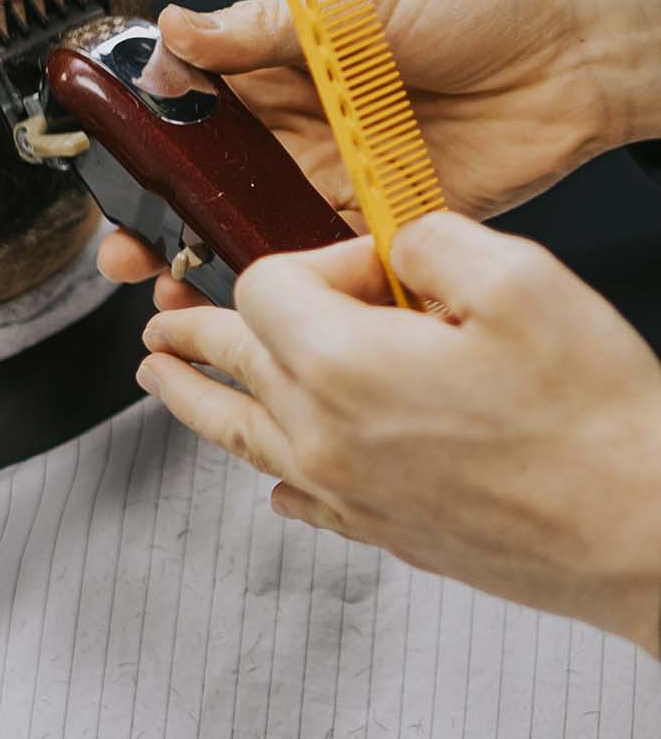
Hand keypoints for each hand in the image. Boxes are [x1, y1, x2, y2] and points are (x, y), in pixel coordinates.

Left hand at [133, 211, 660, 655]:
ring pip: (236, 431)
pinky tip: (268, 471)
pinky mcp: (376, 529)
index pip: (264, 284)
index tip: (360, 263)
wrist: (647, 534)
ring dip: (191, 395)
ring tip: (159, 376)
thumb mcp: (519, 279)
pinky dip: (269, 469)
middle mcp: (323, 432)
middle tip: (162, 316)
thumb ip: (428, 237)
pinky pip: (295, 495)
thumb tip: (387, 240)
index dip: (309, 258)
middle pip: (229, 357)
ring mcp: (344, 489)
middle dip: (196, 323)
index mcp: (342, 362)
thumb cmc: (596, 422)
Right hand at [142, 0, 660, 232]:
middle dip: (160, 209)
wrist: (583, 53)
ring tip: (166, 282)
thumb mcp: (358, 0)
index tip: (110, 161)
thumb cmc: (479, 0)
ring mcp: (342, 170)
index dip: (149, 131)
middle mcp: (305, 118)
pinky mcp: (388, 217)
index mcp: (286, 57)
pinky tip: (253, 296)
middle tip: (121, 245)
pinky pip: (327, 253)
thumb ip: (265, 27)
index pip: (197, 96)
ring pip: (257, 218)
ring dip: (209, 250)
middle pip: (213, 172)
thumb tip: (176, 26)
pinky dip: (290, 277)